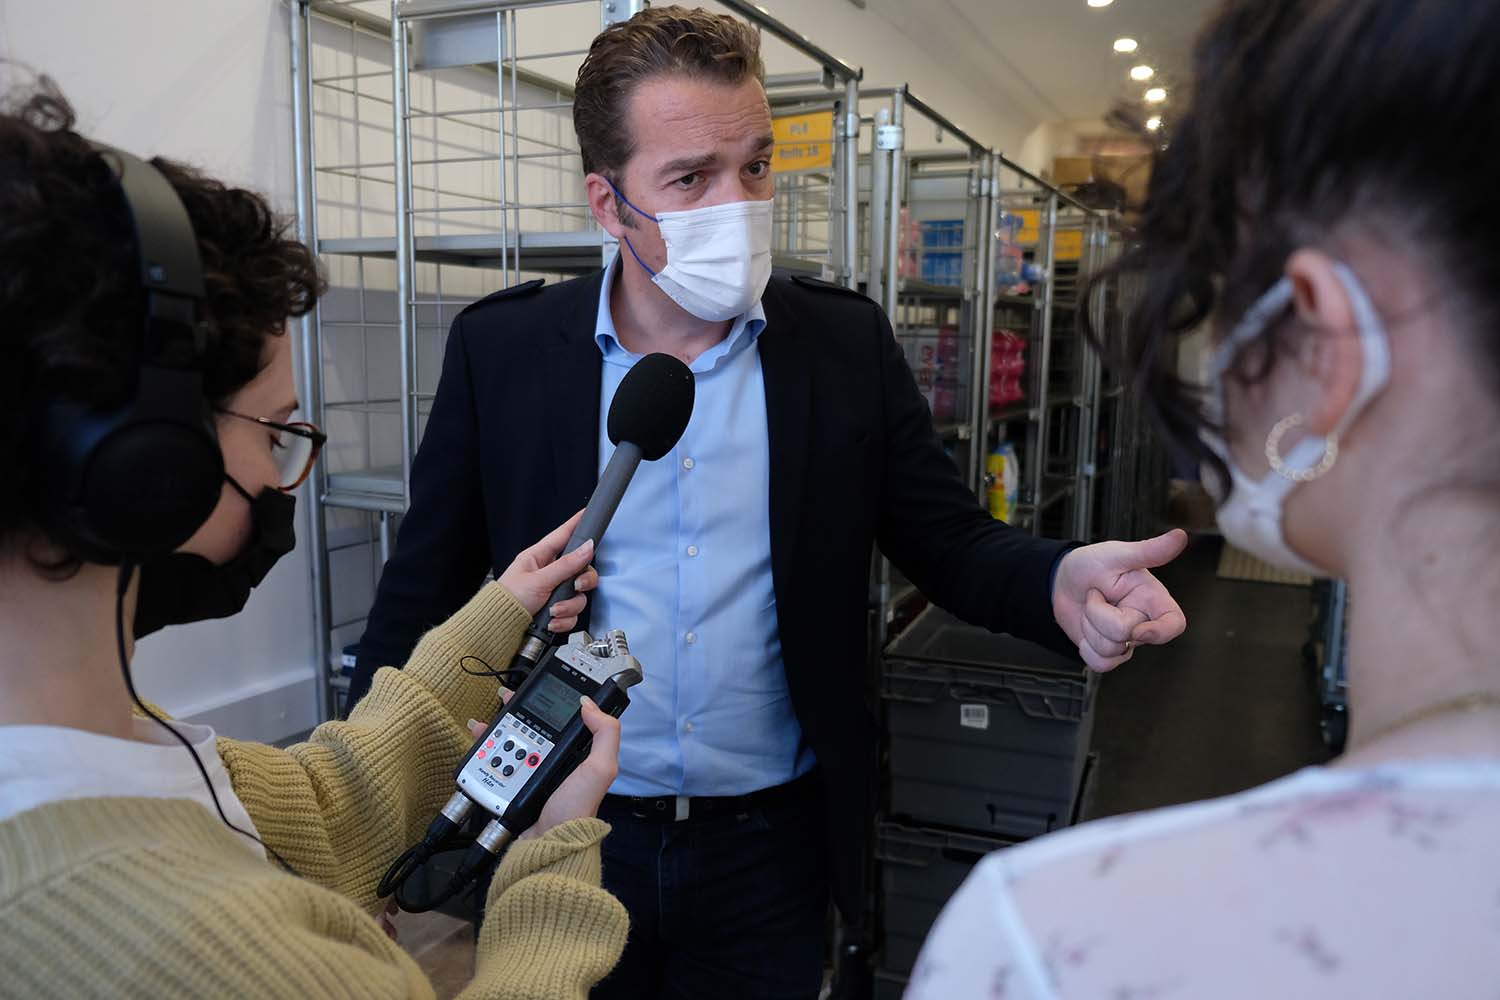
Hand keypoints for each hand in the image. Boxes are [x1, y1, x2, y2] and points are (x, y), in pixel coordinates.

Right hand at [466, 691, 619, 840]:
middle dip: (519, 709)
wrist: (547, 843)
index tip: (539, 688)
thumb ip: (605, 735)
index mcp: (576, 755)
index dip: (553, 701)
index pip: (565, 720)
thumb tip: (590, 704)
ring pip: (512, 739)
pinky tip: (478, 738)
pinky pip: (496, 759)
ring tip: (488, 718)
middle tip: (506, 697)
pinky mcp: (511, 784)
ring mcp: (530, 772)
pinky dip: (485, 747)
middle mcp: (554, 761)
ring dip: (497, 726)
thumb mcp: (600, 769)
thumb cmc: (576, 808)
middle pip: (533, 725)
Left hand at [498, 511, 599, 632]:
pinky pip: (572, 614)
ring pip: (578, 595)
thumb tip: (587, 548)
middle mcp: (549, 573)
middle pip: (581, 570)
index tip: (587, 513)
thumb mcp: (539, 580)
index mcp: (540, 558)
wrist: (500, 629)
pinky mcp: (556, 611)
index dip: (575, 524)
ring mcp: (554, 593)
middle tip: (576, 586)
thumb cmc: (508, 601)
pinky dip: (564, 620)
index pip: (562, 535)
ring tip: (553, 611)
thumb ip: (566, 565)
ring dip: (568, 606)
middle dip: (582, 582)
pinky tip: (552, 621)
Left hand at [1052, 529, 1188, 672]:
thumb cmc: (1092, 564)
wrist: (1061, 580)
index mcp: (1152, 598)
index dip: (1161, 633)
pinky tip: (1085, 628)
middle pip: (1127, 636)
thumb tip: (1180, 536)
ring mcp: (1126, 639)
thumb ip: (1148, 551)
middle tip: (1094, 594)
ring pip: (1111, 652)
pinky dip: (1086, 648)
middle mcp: (1143, 621)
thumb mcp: (1116, 554)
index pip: (1174, 624)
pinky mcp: (1107, 652)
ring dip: (1089, 627)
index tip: (1137, 628)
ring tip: (1090, 607)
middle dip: (1099, 614)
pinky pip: (1101, 664)